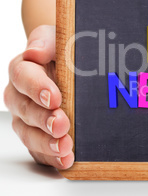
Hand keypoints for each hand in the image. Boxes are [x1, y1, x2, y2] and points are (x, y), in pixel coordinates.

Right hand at [3, 25, 73, 168]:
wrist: (75, 67)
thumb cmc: (66, 50)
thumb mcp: (58, 37)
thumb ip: (46, 41)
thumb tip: (34, 52)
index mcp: (24, 69)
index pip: (23, 76)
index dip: (37, 88)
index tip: (55, 97)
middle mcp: (21, 96)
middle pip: (25, 109)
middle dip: (43, 119)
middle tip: (62, 124)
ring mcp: (28, 118)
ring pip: (29, 133)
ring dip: (46, 142)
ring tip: (65, 147)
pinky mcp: (39, 135)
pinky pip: (40, 150)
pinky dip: (52, 157)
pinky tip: (66, 160)